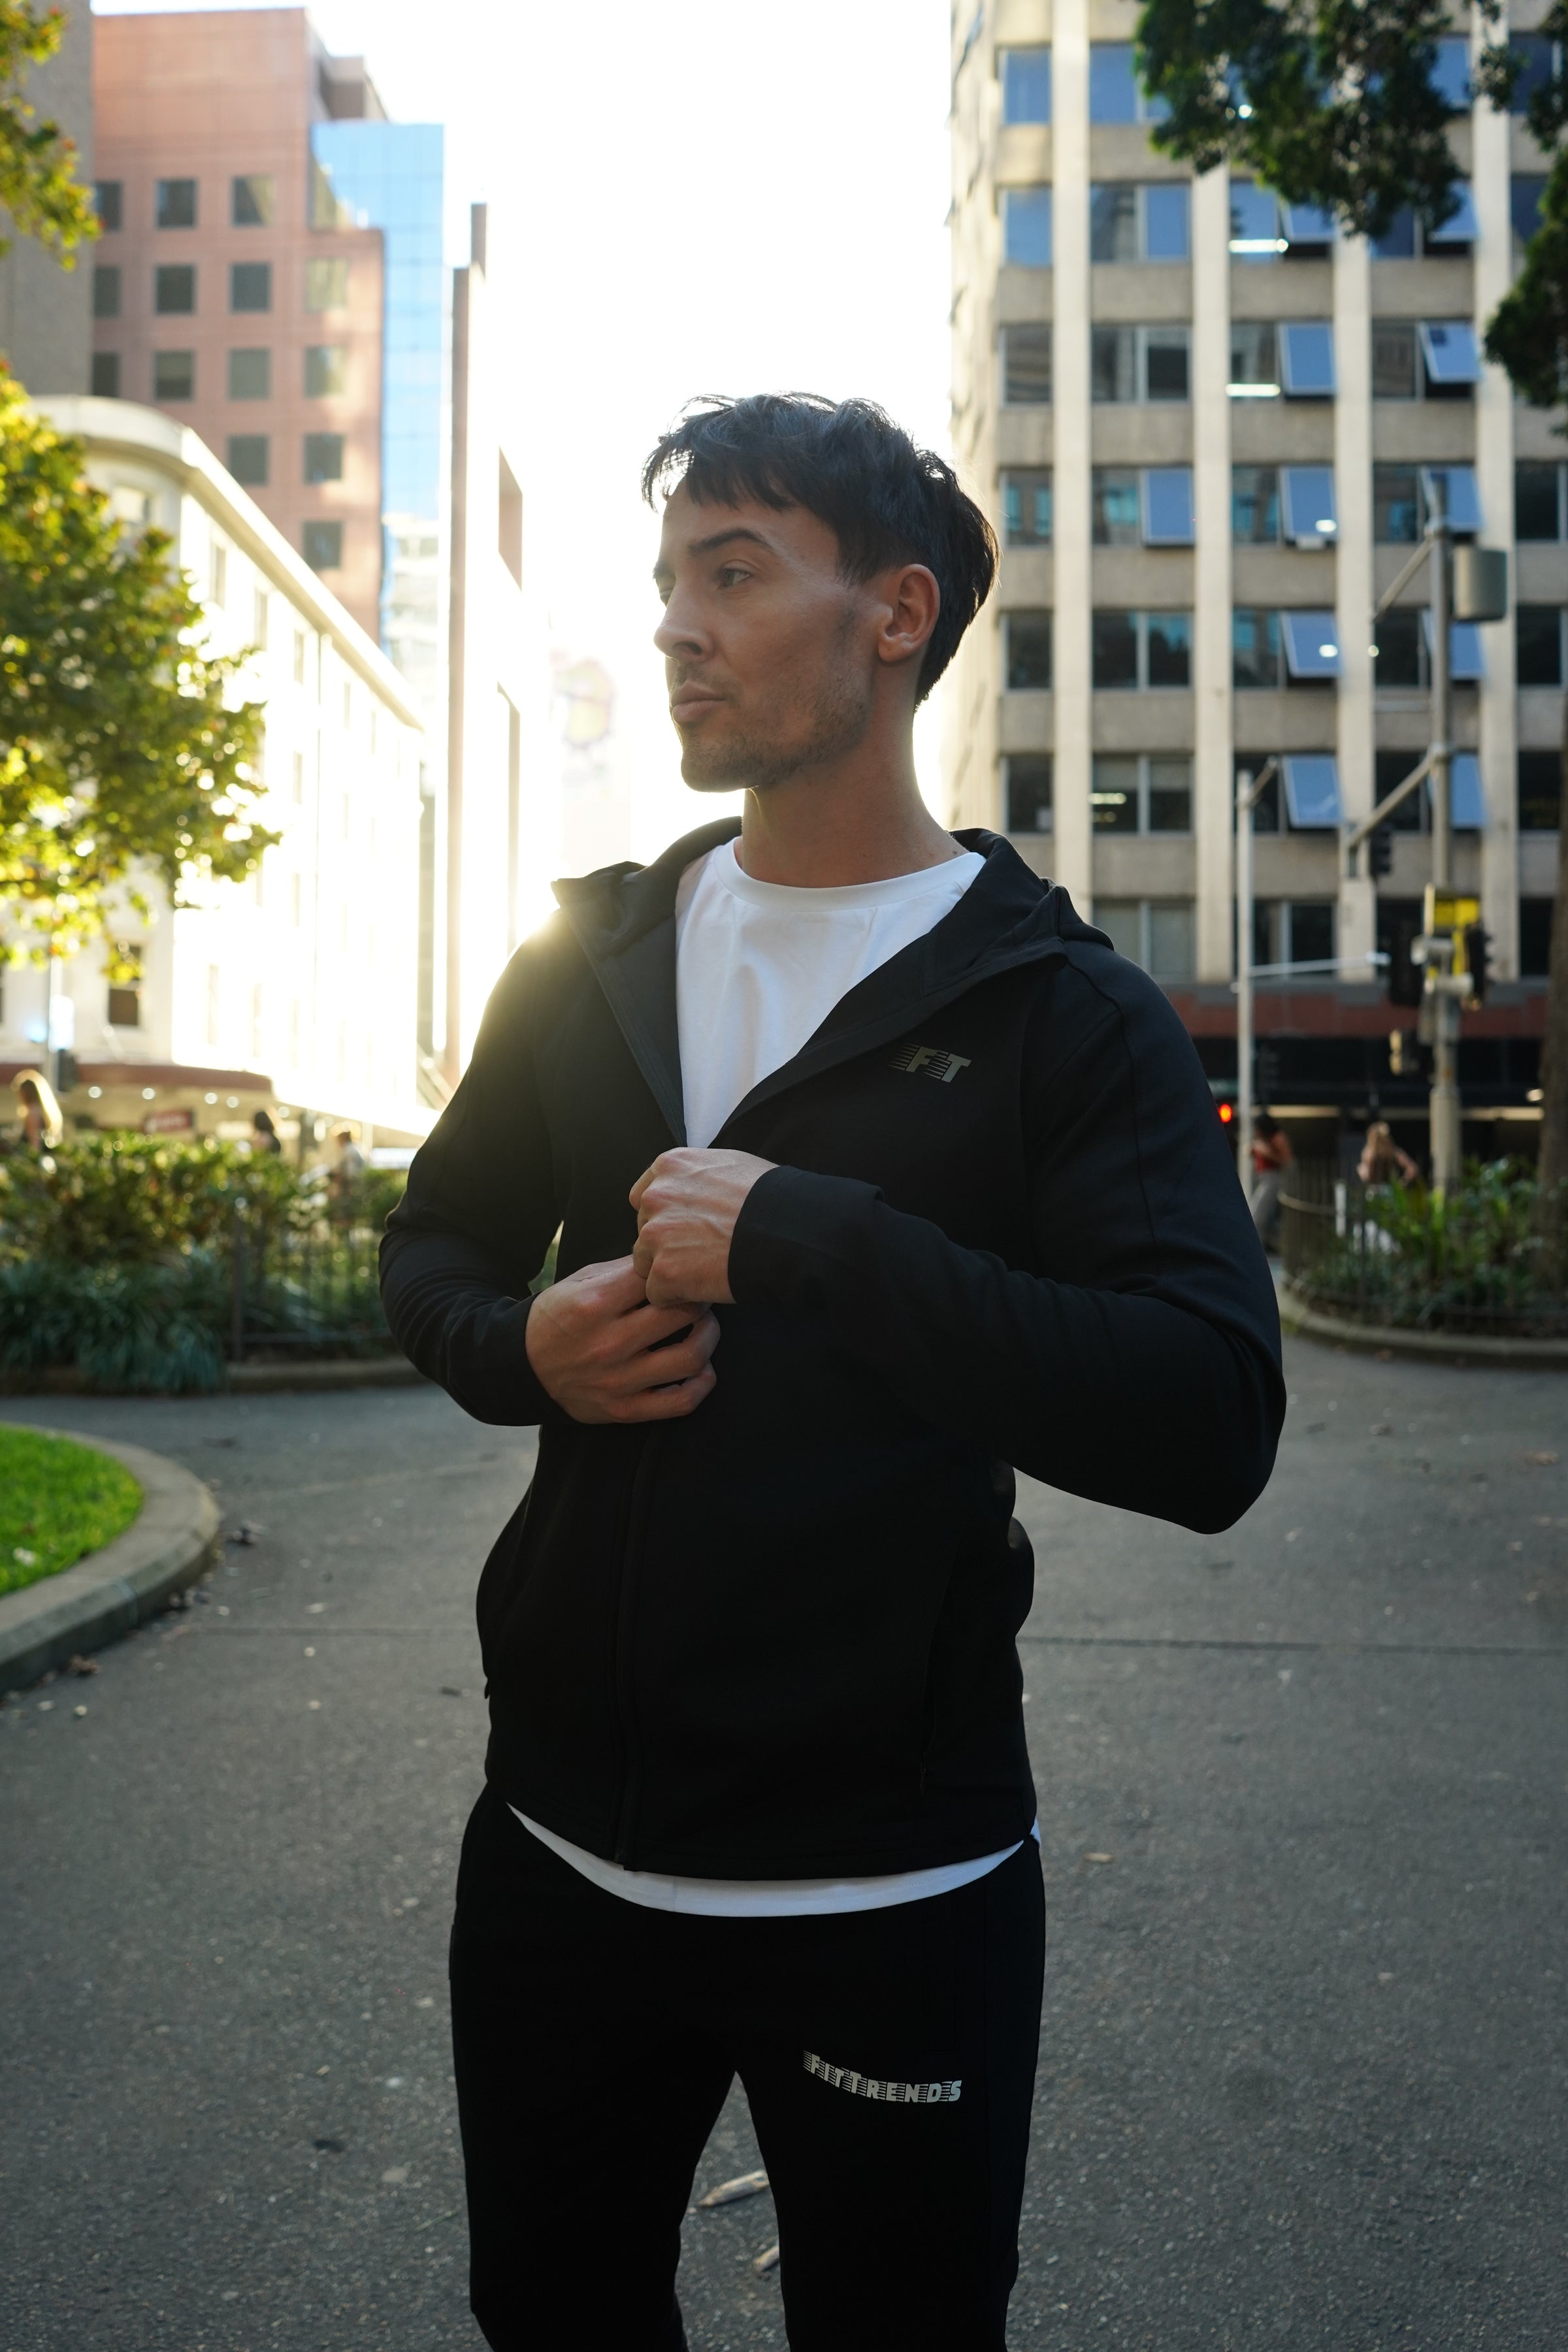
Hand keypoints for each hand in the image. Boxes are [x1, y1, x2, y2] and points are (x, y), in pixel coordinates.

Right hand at [524, 1255, 718, 1423]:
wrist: (523, 1368)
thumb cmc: (557, 1317)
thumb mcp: (578, 1282)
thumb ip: (623, 1270)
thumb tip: (666, 1257)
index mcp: (595, 1304)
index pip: (657, 1278)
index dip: (676, 1271)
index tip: (681, 1271)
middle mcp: (609, 1343)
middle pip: (682, 1314)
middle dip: (699, 1299)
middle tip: (700, 1295)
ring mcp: (619, 1380)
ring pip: (690, 1357)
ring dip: (708, 1336)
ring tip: (704, 1326)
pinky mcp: (625, 1409)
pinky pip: (680, 1402)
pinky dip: (701, 1383)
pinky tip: (702, 1367)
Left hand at [630, 1149, 775, 1305]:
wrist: (788, 1230)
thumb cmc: (771, 1198)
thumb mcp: (730, 1164)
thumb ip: (697, 1176)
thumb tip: (693, 1188)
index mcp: (670, 1167)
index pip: (644, 1197)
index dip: (665, 1217)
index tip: (685, 1228)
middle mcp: (656, 1196)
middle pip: (644, 1231)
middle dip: (666, 1244)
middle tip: (702, 1251)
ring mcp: (657, 1234)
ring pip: (646, 1263)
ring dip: (670, 1271)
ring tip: (706, 1270)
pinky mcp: (664, 1271)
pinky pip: (658, 1293)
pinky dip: (678, 1297)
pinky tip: (705, 1286)